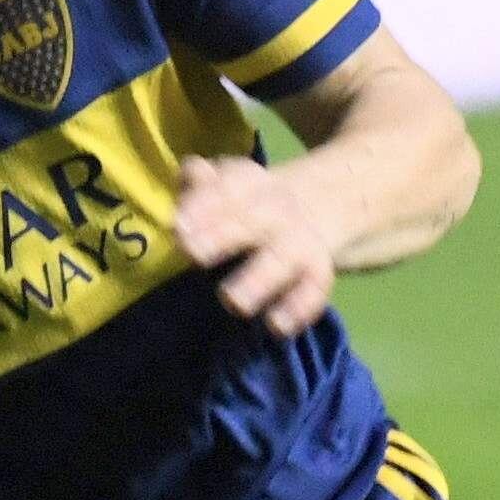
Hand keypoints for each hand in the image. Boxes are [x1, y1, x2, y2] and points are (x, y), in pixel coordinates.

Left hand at [173, 153, 339, 338]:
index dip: (205, 203)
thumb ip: (202, 182)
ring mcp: (300, 242)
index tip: (178, 225)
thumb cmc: (249, 202)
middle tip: (191, 251)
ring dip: (259, 280)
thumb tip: (190, 172)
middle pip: (253, 220)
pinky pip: (314, 292)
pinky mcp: (317, 274)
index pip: (230, 187)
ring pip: (282, 259)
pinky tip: (276, 326)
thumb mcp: (228, 184)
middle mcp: (278, 211)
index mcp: (251, 184)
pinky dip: (298, 309)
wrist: (321, 204)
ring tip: (231, 300)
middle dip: (223, 235)